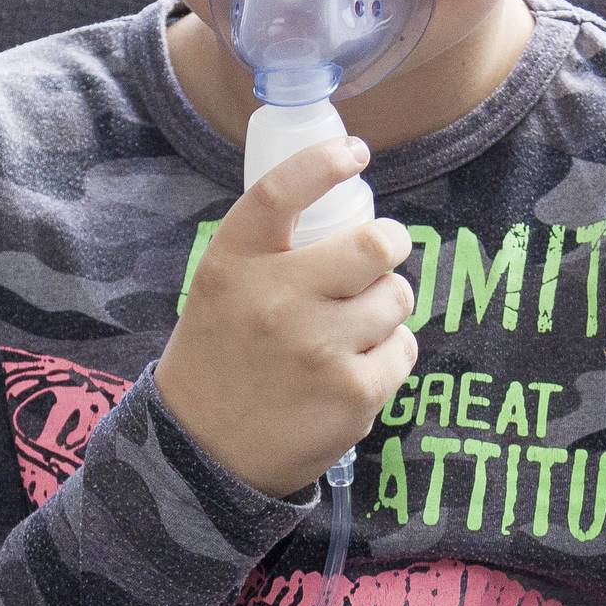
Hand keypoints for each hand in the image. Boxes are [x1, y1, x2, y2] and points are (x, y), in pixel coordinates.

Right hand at [154, 134, 417, 497]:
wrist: (201, 453)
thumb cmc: (219, 357)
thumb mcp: (221, 288)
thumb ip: (270, 252)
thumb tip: (347, 212)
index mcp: (235, 263)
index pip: (281, 191)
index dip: (324, 161)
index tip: (354, 153)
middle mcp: (277, 300)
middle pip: (373, 244)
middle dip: (391, 243)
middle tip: (384, 253)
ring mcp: (319, 348)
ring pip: (396, 298)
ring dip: (387, 304)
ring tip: (358, 324)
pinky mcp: (353, 393)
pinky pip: (404, 350)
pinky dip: (390, 354)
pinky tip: (357, 366)